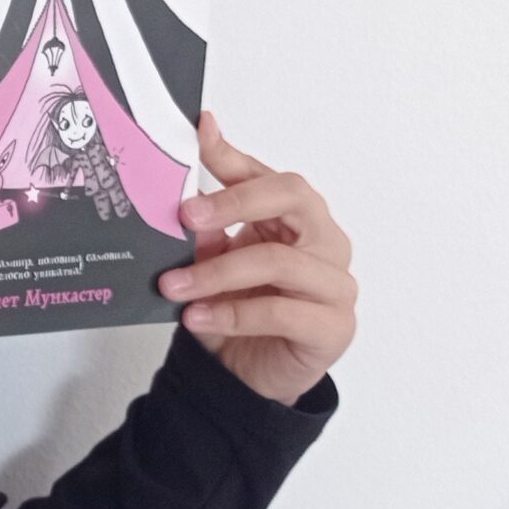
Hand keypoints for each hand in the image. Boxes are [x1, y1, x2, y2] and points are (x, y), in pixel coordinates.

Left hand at [156, 110, 355, 406]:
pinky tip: (197, 316)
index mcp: (296, 217)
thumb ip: (206, 231)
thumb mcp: (211, 263)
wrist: (245, 375)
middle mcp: (324, 241)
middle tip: (186, 215)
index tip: (199, 134)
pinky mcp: (333, 327)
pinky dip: (233, 313)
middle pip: (293, 197)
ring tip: (173, 285)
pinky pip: (282, 311)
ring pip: (280, 260)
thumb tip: (183, 197)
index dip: (232, 155)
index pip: (268, 175)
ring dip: (218, 272)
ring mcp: (335, 284)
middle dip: (235, 200)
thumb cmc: (236, 311)